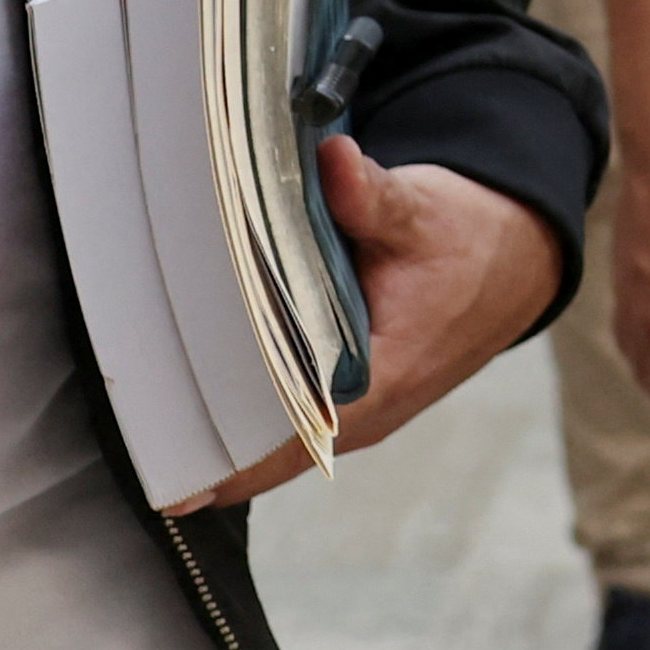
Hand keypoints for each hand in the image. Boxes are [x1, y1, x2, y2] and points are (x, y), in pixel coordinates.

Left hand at [183, 143, 563, 503]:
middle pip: (272, 452)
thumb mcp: (421, 210)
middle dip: (208, 447)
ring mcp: (360, 409)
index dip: (233, 464)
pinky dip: (247, 409)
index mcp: (383, 378)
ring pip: (277, 439)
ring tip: (150, 417)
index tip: (174, 487)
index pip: (295, 439)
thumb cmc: (467, 239)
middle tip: (134, 434)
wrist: (515, 258)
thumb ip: (370, 195)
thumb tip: (333, 162)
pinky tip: (197, 388)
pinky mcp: (353, 395)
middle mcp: (367, 410)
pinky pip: (289, 419)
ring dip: (224, 430)